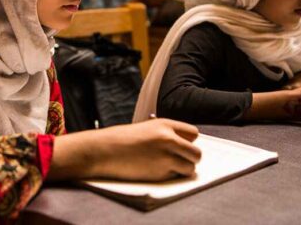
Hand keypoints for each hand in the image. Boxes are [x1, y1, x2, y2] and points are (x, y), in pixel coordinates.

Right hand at [49, 118, 200, 181]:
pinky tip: (154, 170)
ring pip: (190, 167)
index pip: (193, 133)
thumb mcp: (146, 129)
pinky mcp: (160, 173)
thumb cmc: (122, 140)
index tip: (181, 146)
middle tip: (180, 160)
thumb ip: (165, 134)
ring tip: (167, 167)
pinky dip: (169, 176)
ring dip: (182, 169)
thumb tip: (184, 147)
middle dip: (190, 158)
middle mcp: (168, 138)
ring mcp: (165, 156)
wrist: (104, 150)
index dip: (188, 141)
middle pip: (196, 153)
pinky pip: (175, 176)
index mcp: (165, 124)